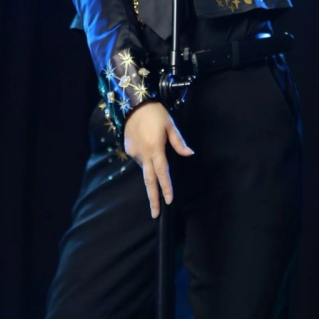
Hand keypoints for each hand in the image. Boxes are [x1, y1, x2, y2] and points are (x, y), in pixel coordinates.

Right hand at [123, 101, 193, 218]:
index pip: (162, 173)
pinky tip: (148, 147)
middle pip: (149, 181)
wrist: (132, 104)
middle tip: (155, 213)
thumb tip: (189, 153)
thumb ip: (179, 142)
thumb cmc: (155, 112)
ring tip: (155, 155)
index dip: (166, 188)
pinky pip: (140, 159)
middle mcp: (144, 154)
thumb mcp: (170, 124)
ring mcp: (135, 153)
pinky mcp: (129, 150)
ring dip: (151, 172)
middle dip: (152, 198)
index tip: (168, 201)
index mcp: (156, 149)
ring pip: (145, 168)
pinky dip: (146, 159)